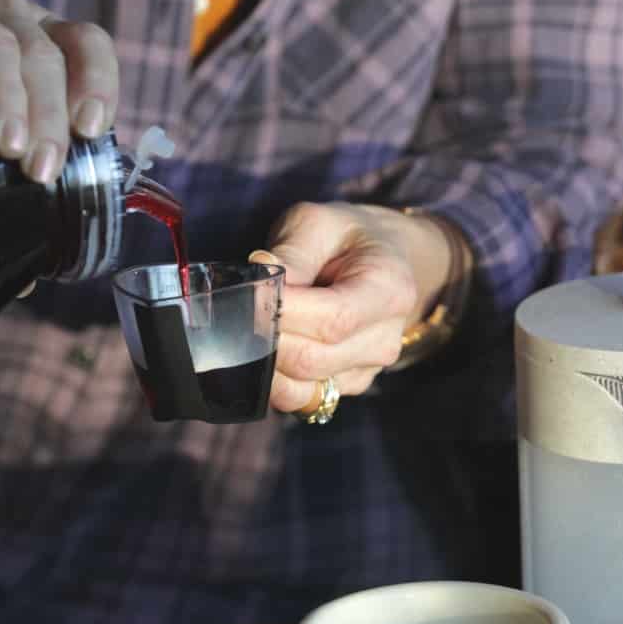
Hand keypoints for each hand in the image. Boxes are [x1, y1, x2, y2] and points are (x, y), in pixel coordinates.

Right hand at [0, 0, 118, 182]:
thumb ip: (26, 143)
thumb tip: (44, 236)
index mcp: (41, 33)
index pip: (86, 44)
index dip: (97, 82)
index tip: (90, 129)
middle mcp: (6, 10)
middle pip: (41, 55)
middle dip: (48, 116)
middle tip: (41, 168)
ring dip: (4, 95)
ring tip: (8, 146)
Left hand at [251, 202, 456, 413]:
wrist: (381, 261)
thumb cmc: (345, 238)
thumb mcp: (317, 224)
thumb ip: (291, 254)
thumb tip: (258, 281)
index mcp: (389, 291)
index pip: (332, 320)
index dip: (281, 315)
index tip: (247, 296)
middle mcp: (385, 339)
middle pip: (312, 359)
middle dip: (264, 340)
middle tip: (234, 313)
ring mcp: (368, 370)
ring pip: (303, 386)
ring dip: (264, 363)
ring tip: (246, 329)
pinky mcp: (347, 386)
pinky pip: (302, 399)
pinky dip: (273, 381)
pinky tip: (262, 350)